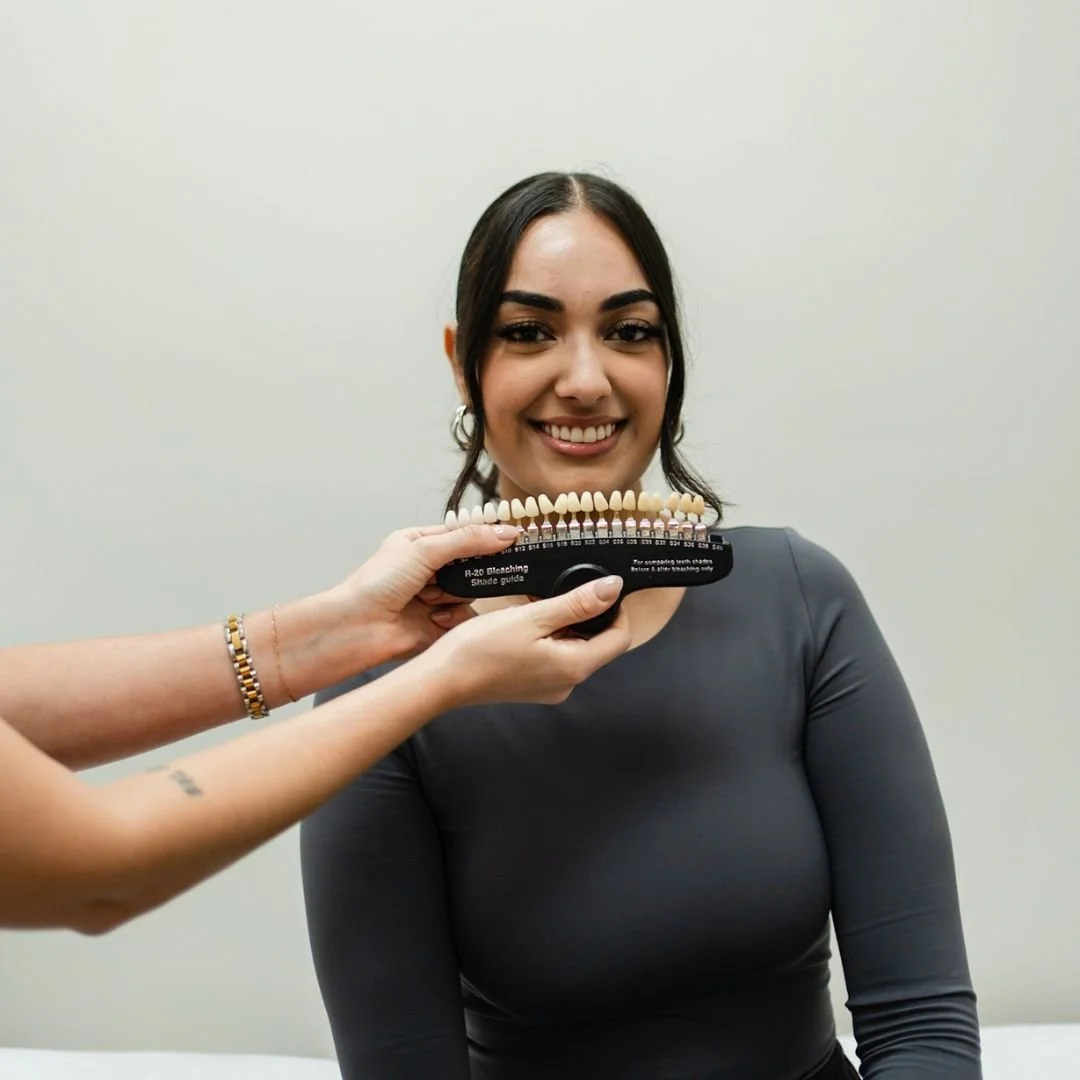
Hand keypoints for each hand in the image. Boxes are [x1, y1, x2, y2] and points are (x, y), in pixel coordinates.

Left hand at [307, 522, 519, 678]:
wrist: (355, 629)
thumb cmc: (374, 585)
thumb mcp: (423, 551)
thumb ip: (467, 541)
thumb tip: (505, 533)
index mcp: (419, 545)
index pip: (463, 534)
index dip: (486, 537)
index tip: (513, 538)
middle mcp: (428, 571)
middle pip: (471, 565)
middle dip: (471, 571)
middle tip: (482, 570)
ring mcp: (433, 598)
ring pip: (470, 593)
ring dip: (454, 596)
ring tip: (430, 600)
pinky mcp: (438, 625)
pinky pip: (464, 618)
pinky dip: (452, 618)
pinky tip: (434, 619)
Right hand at [426, 575, 630, 708]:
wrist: (442, 680)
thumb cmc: (480, 650)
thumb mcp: (532, 617)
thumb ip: (576, 603)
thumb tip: (612, 588)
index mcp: (574, 667)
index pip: (619, 639)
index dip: (618, 611)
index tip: (604, 588)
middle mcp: (567, 683)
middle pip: (598, 644)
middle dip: (588, 615)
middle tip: (564, 590)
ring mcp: (549, 687)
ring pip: (574, 649)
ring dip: (565, 624)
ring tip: (539, 605)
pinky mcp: (533, 686)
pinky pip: (554, 657)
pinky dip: (549, 637)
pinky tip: (526, 623)